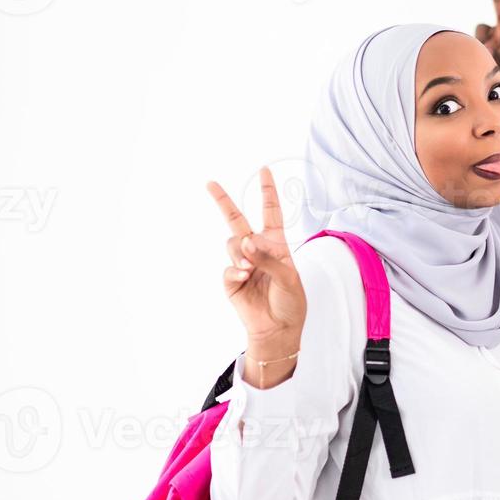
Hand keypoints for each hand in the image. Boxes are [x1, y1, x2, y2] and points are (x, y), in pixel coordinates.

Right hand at [207, 167, 306, 367]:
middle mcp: (257, 250)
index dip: (267, 192)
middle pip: (236, 220)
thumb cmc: (290, 301)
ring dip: (240, 253)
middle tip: (209, 183)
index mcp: (276, 244)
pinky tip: (244, 278)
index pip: (270, 212)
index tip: (263, 170)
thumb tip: (245, 242)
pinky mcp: (231, 280)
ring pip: (232, 244)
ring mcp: (242, 264)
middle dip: (222, 201)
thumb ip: (268, 257)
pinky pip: (229, 268)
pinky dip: (236, 270)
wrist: (278, 329)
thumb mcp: (289, 277)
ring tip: (250, 269)